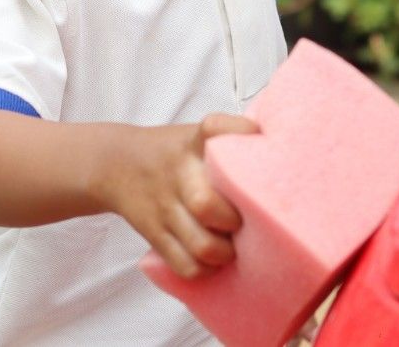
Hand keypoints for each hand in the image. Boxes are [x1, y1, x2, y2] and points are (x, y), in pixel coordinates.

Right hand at [94, 114, 258, 279]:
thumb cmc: (174, 152)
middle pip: (206, 203)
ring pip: (200, 245)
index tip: (258, 142)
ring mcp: (164, 206)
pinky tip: (213, 260)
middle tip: (246, 221)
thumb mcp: (197, 136)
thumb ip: (233, 140)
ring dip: (224, 253)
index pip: (214, 128)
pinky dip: (204, 270)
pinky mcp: (154, 233)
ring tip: (233, 247)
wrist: (115, 163)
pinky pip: (184, 264)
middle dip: (234, 221)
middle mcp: (179, 173)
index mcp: (193, 142)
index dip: (238, 132)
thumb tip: (283, 150)